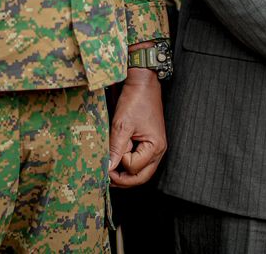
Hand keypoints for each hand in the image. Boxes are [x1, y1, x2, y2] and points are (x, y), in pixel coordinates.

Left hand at [108, 68, 166, 186]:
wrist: (143, 84)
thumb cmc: (135, 101)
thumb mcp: (121, 125)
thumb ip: (115, 149)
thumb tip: (107, 167)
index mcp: (155, 146)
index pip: (133, 167)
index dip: (118, 164)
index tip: (107, 156)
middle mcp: (159, 150)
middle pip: (141, 177)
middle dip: (124, 180)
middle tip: (107, 178)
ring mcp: (156, 147)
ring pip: (142, 172)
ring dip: (126, 174)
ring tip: (111, 171)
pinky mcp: (151, 143)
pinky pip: (142, 161)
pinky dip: (130, 164)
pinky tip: (119, 161)